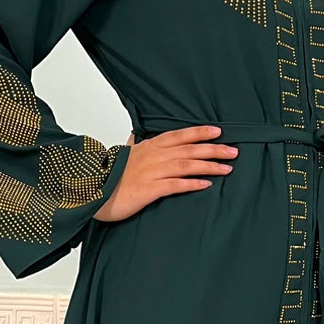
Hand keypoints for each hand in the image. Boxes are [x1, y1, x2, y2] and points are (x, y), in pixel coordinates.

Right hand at [94, 125, 237, 222]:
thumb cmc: (105, 176)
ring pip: (185, 165)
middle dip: (213, 149)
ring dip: (208, 166)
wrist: (90, 192)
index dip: (198, 133)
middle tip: (233, 151)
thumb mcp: (120, 156)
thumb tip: (133, 136)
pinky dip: (191, 184)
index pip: (178, 136)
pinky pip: (174, 185)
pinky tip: (205, 184)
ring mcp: (151, 172)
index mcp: (148, 147)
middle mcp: (152, 157)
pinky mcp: (148, 190)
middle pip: (188, 149)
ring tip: (227, 168)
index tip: (217, 131)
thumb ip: (131, 146)